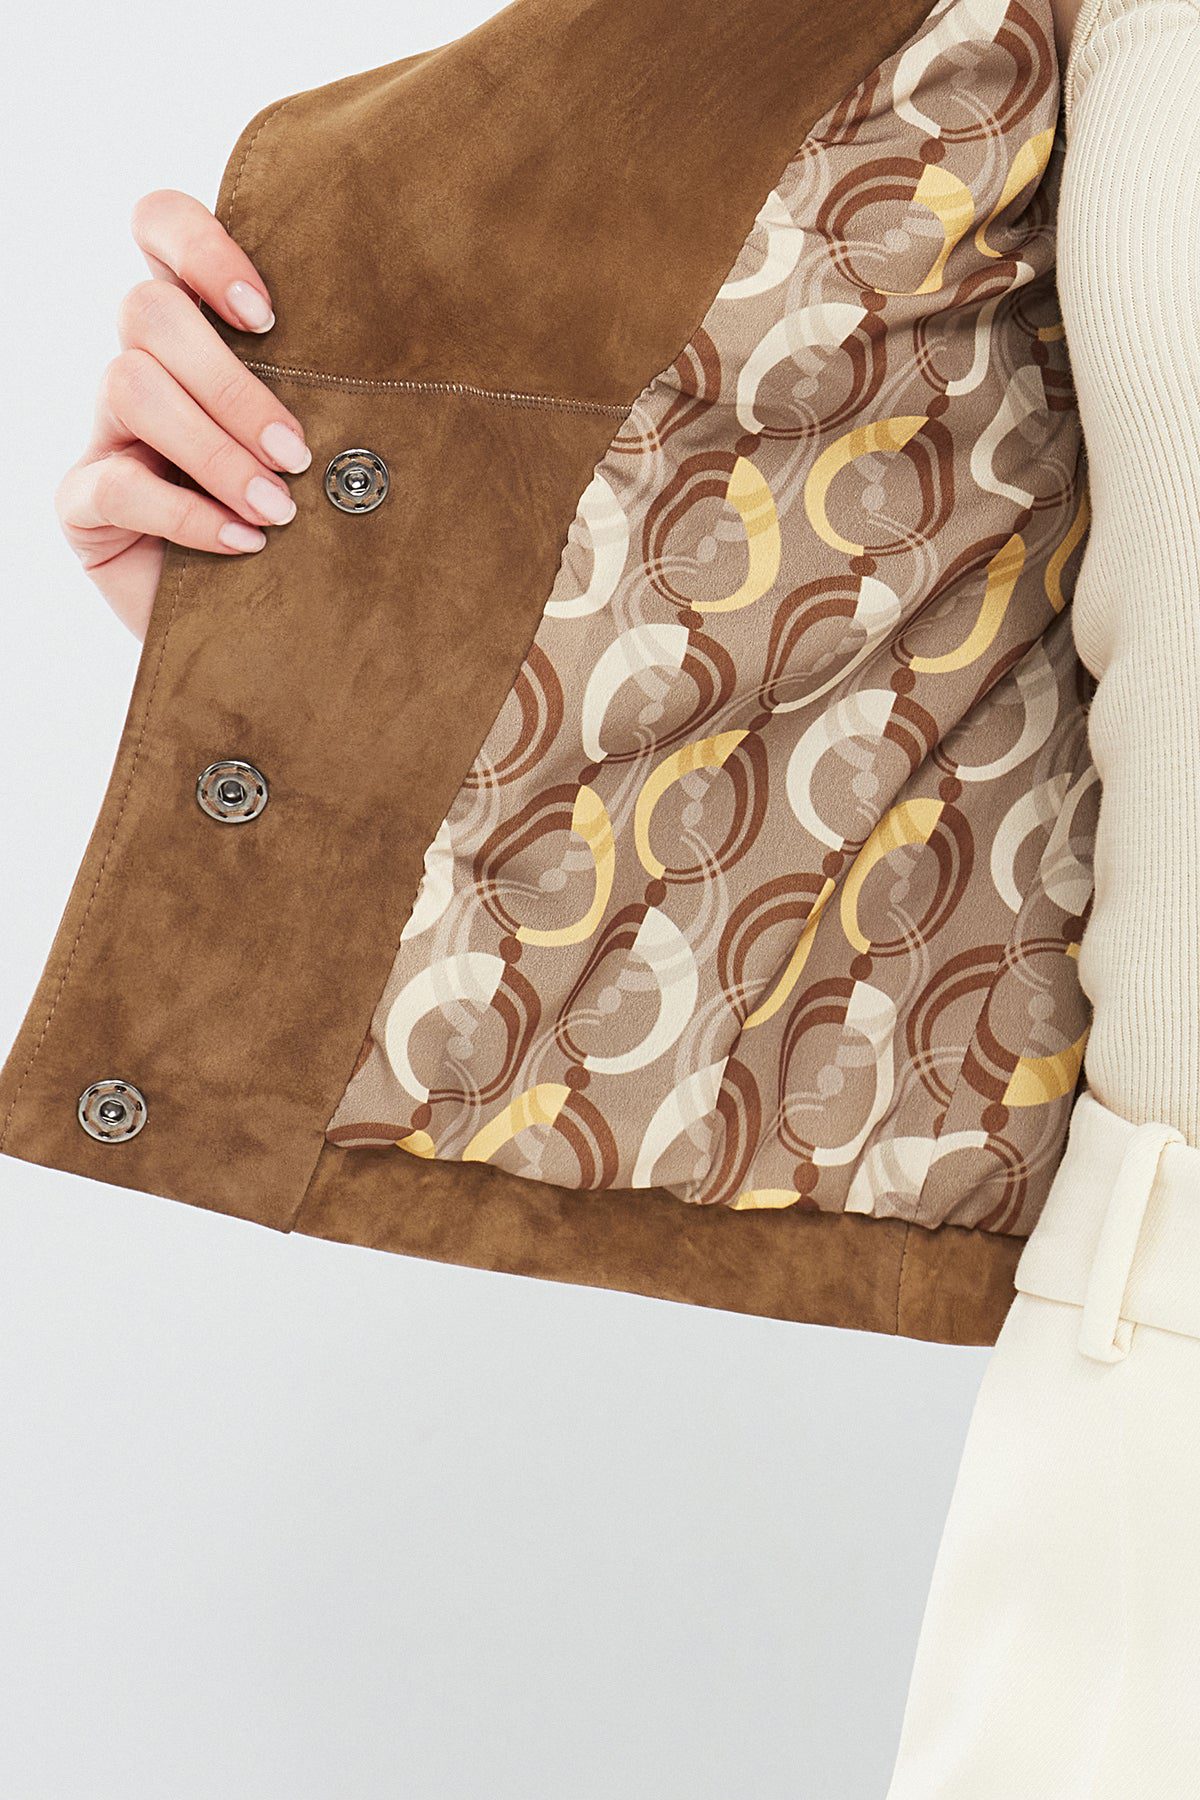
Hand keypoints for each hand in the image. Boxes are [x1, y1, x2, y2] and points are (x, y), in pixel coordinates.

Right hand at [56, 189, 309, 640]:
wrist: (272, 631)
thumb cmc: (313, 528)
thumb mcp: (332, 449)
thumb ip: (335, 396)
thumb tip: (400, 372)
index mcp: (198, 329)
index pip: (159, 225)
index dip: (201, 246)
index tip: (268, 316)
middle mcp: (142, 366)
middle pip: (145, 310)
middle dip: (231, 385)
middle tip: (298, 454)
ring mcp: (105, 433)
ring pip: (128, 384)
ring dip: (215, 450)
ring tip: (279, 510)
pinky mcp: (84, 503)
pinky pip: (115, 483)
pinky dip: (189, 514)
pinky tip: (244, 543)